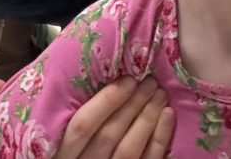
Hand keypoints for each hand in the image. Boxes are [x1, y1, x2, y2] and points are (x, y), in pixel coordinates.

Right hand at [58, 77, 173, 158]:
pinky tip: (167, 116)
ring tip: (159, 94)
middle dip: (131, 105)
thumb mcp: (64, 137)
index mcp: (63, 152)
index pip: (82, 125)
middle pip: (108, 135)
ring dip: (147, 118)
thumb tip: (103, 79)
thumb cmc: (78, 149)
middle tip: (149, 82)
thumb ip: (76, 117)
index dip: (106, 101)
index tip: (127, 80)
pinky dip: (159, 139)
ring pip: (128, 149)